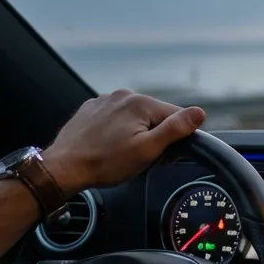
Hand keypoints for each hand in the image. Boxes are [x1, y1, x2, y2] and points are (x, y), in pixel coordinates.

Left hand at [43, 90, 205, 194]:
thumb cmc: (105, 163)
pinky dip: (119, 131)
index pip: (176, 116)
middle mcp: (123, 95)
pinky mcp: (92, 109)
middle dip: (155, 136)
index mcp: (140, 103)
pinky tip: (110, 146)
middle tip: (142, 158)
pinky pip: (117, 118)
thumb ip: (175, 129)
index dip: (176, 139)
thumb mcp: (148, 150)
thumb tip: (199, 113)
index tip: (164, 156)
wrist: (64, 167)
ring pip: (136, 117)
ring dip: (137, 133)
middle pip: (155, 116)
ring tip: (123, 154)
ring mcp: (105, 100)